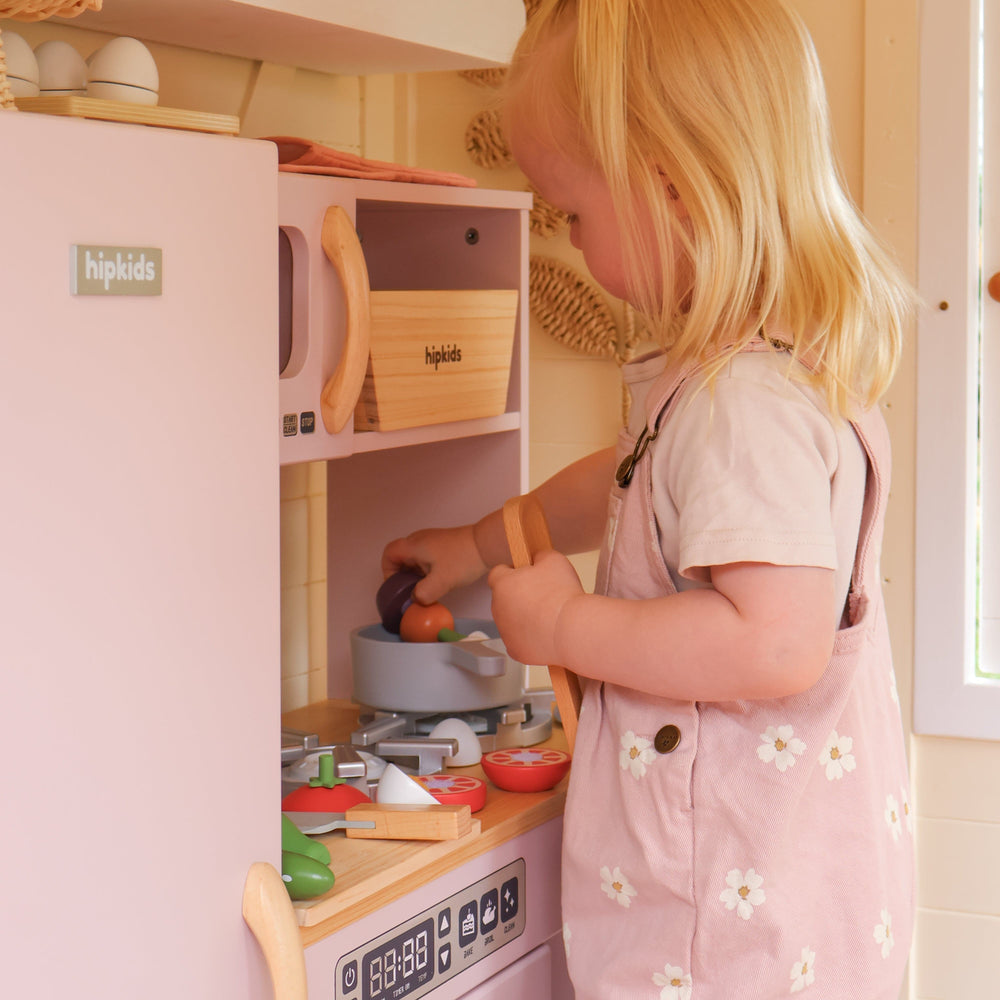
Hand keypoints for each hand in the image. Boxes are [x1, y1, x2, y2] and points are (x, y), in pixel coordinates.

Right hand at [382, 525, 487, 604]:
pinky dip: (426, 570)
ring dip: (416, 574)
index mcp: (414, 545)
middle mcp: (420, 540)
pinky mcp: (443, 545)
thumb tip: (415, 600)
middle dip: (403, 576)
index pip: (389, 553)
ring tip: (425, 589)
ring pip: (414, 559)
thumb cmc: (464, 558)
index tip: (396, 585)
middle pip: (401, 557)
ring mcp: (432, 541)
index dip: (387, 570)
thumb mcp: (441, 582)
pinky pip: (426, 558)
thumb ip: (423, 594)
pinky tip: (437, 582)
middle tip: (411, 592)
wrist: (487, 544)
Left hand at [487, 550, 584, 665]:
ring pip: (512, 621)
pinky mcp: (516, 651)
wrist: (572, 629)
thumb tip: (536, 558)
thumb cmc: (562, 594)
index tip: (526, 574)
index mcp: (502, 584)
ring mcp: (505, 633)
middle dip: (519, 595)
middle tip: (543, 595)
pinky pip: (520, 641)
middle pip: (504, 598)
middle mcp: (498, 609)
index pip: (497, 573)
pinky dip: (530, 638)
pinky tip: (546, 632)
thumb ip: (538, 555)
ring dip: (524, 617)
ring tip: (549, 614)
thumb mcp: (553, 559)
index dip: (512, 571)